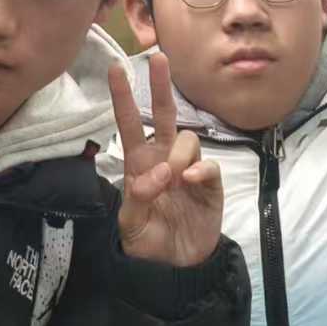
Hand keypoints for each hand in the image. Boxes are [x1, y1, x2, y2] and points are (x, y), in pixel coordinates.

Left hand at [110, 54, 222, 267]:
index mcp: (139, 163)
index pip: (130, 124)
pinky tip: (191, 181)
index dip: (123, 97)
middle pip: (164, 115)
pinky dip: (200, 170)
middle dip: (159, 86)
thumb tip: (155, 176)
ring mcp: (188, 169)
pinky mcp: (210, 184)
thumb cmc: (149, 240)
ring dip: (177, 155)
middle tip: (158, 59)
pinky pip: (208, 166)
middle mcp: (164, 159)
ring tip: (172, 180)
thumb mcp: (130, 225)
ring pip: (187, 139)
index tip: (116, 68)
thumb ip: (137, 200)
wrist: (177, 266)